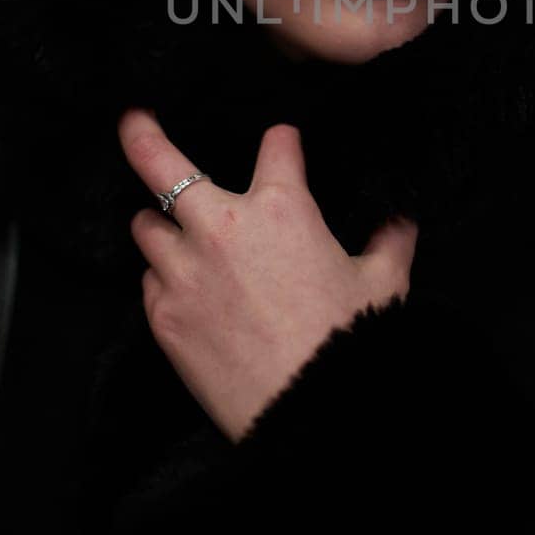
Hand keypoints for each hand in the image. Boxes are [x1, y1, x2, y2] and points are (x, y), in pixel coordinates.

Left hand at [117, 108, 418, 442]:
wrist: (310, 415)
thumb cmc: (351, 343)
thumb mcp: (383, 284)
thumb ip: (390, 240)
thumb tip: (400, 220)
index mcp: (282, 208)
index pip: (276, 146)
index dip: (284, 142)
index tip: (284, 143)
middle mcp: (222, 229)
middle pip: (162, 165)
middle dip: (143, 137)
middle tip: (133, 119)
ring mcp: (184, 273)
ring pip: (147, 225)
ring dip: (161, 222)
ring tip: (169, 225)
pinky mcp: (163, 317)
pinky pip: (149, 280)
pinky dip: (164, 277)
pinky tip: (186, 288)